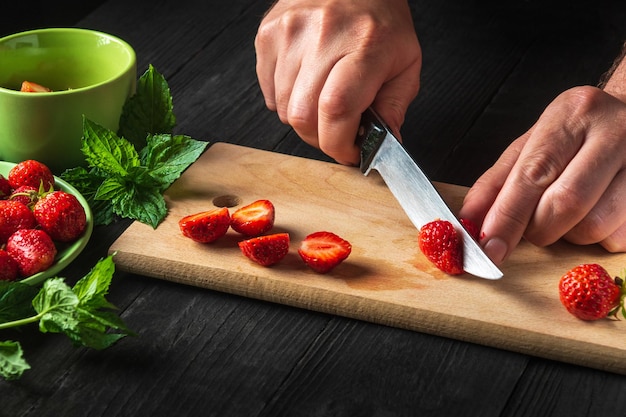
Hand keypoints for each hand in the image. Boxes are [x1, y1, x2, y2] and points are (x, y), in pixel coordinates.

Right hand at [254, 0, 421, 164]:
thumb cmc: (380, 21)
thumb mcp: (406, 64)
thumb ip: (395, 108)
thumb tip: (384, 147)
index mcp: (364, 44)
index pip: (337, 109)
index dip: (338, 144)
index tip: (349, 152)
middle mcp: (323, 35)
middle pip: (303, 116)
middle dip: (320, 138)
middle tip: (336, 131)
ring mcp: (290, 33)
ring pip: (283, 109)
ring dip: (303, 118)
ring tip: (322, 100)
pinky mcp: (268, 34)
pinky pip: (268, 92)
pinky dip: (285, 100)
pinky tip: (305, 84)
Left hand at [459, 86, 625, 263]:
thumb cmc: (576, 133)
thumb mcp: (532, 144)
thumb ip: (497, 182)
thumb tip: (469, 220)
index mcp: (571, 115)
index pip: (533, 174)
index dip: (507, 216)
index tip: (489, 246)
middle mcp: (613, 132)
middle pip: (565, 204)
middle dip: (538, 229)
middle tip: (533, 227)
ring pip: (596, 227)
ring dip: (570, 235)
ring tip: (570, 213)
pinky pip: (621, 238)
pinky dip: (601, 238)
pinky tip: (601, 212)